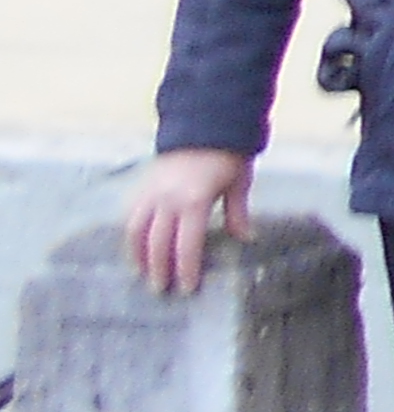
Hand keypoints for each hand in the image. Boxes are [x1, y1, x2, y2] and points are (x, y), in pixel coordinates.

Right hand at [124, 148, 253, 296]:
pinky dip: (131, 234)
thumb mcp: (238, 183)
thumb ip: (237, 213)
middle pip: (158, 244)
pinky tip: (135, 247)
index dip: (186, 269)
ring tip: (143, 273)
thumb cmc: (227, 154)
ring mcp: (150, 192)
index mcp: (193, 201)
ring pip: (136, 231)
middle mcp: (167, 199)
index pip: (187, 245)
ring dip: (138, 255)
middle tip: (162, 290)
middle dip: (159, 269)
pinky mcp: (142, 185)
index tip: (187, 288)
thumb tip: (245, 239)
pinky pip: (130, 215)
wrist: (204, 121)